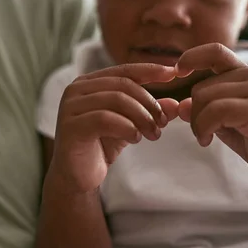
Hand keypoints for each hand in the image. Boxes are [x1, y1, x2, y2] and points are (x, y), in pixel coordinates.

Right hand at [52, 64, 178, 192]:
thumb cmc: (101, 146)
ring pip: (116, 100)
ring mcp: (70, 107)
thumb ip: (149, 112)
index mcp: (89, 82)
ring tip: (153, 134)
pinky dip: (127, 127)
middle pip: (123, 85)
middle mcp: (76, 89)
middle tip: (163, 123)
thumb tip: (177, 104)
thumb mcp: (131, 125)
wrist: (78, 177)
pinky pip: (105, 119)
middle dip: (148, 103)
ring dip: (142, 117)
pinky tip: (135, 138)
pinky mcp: (70, 126)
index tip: (174, 73)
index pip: (124, 71)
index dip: (150, 70)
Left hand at [175, 43, 247, 183]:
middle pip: (201, 87)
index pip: (216, 51)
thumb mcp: (223, 122)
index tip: (178, 71)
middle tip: (200, 133)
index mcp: (245, 74)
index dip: (192, 57)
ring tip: (205, 138)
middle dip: (193, 113)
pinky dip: (204, 128)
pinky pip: (215, 112)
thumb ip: (203, 110)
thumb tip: (179, 105)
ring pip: (205, 99)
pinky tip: (207, 141)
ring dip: (197, 124)